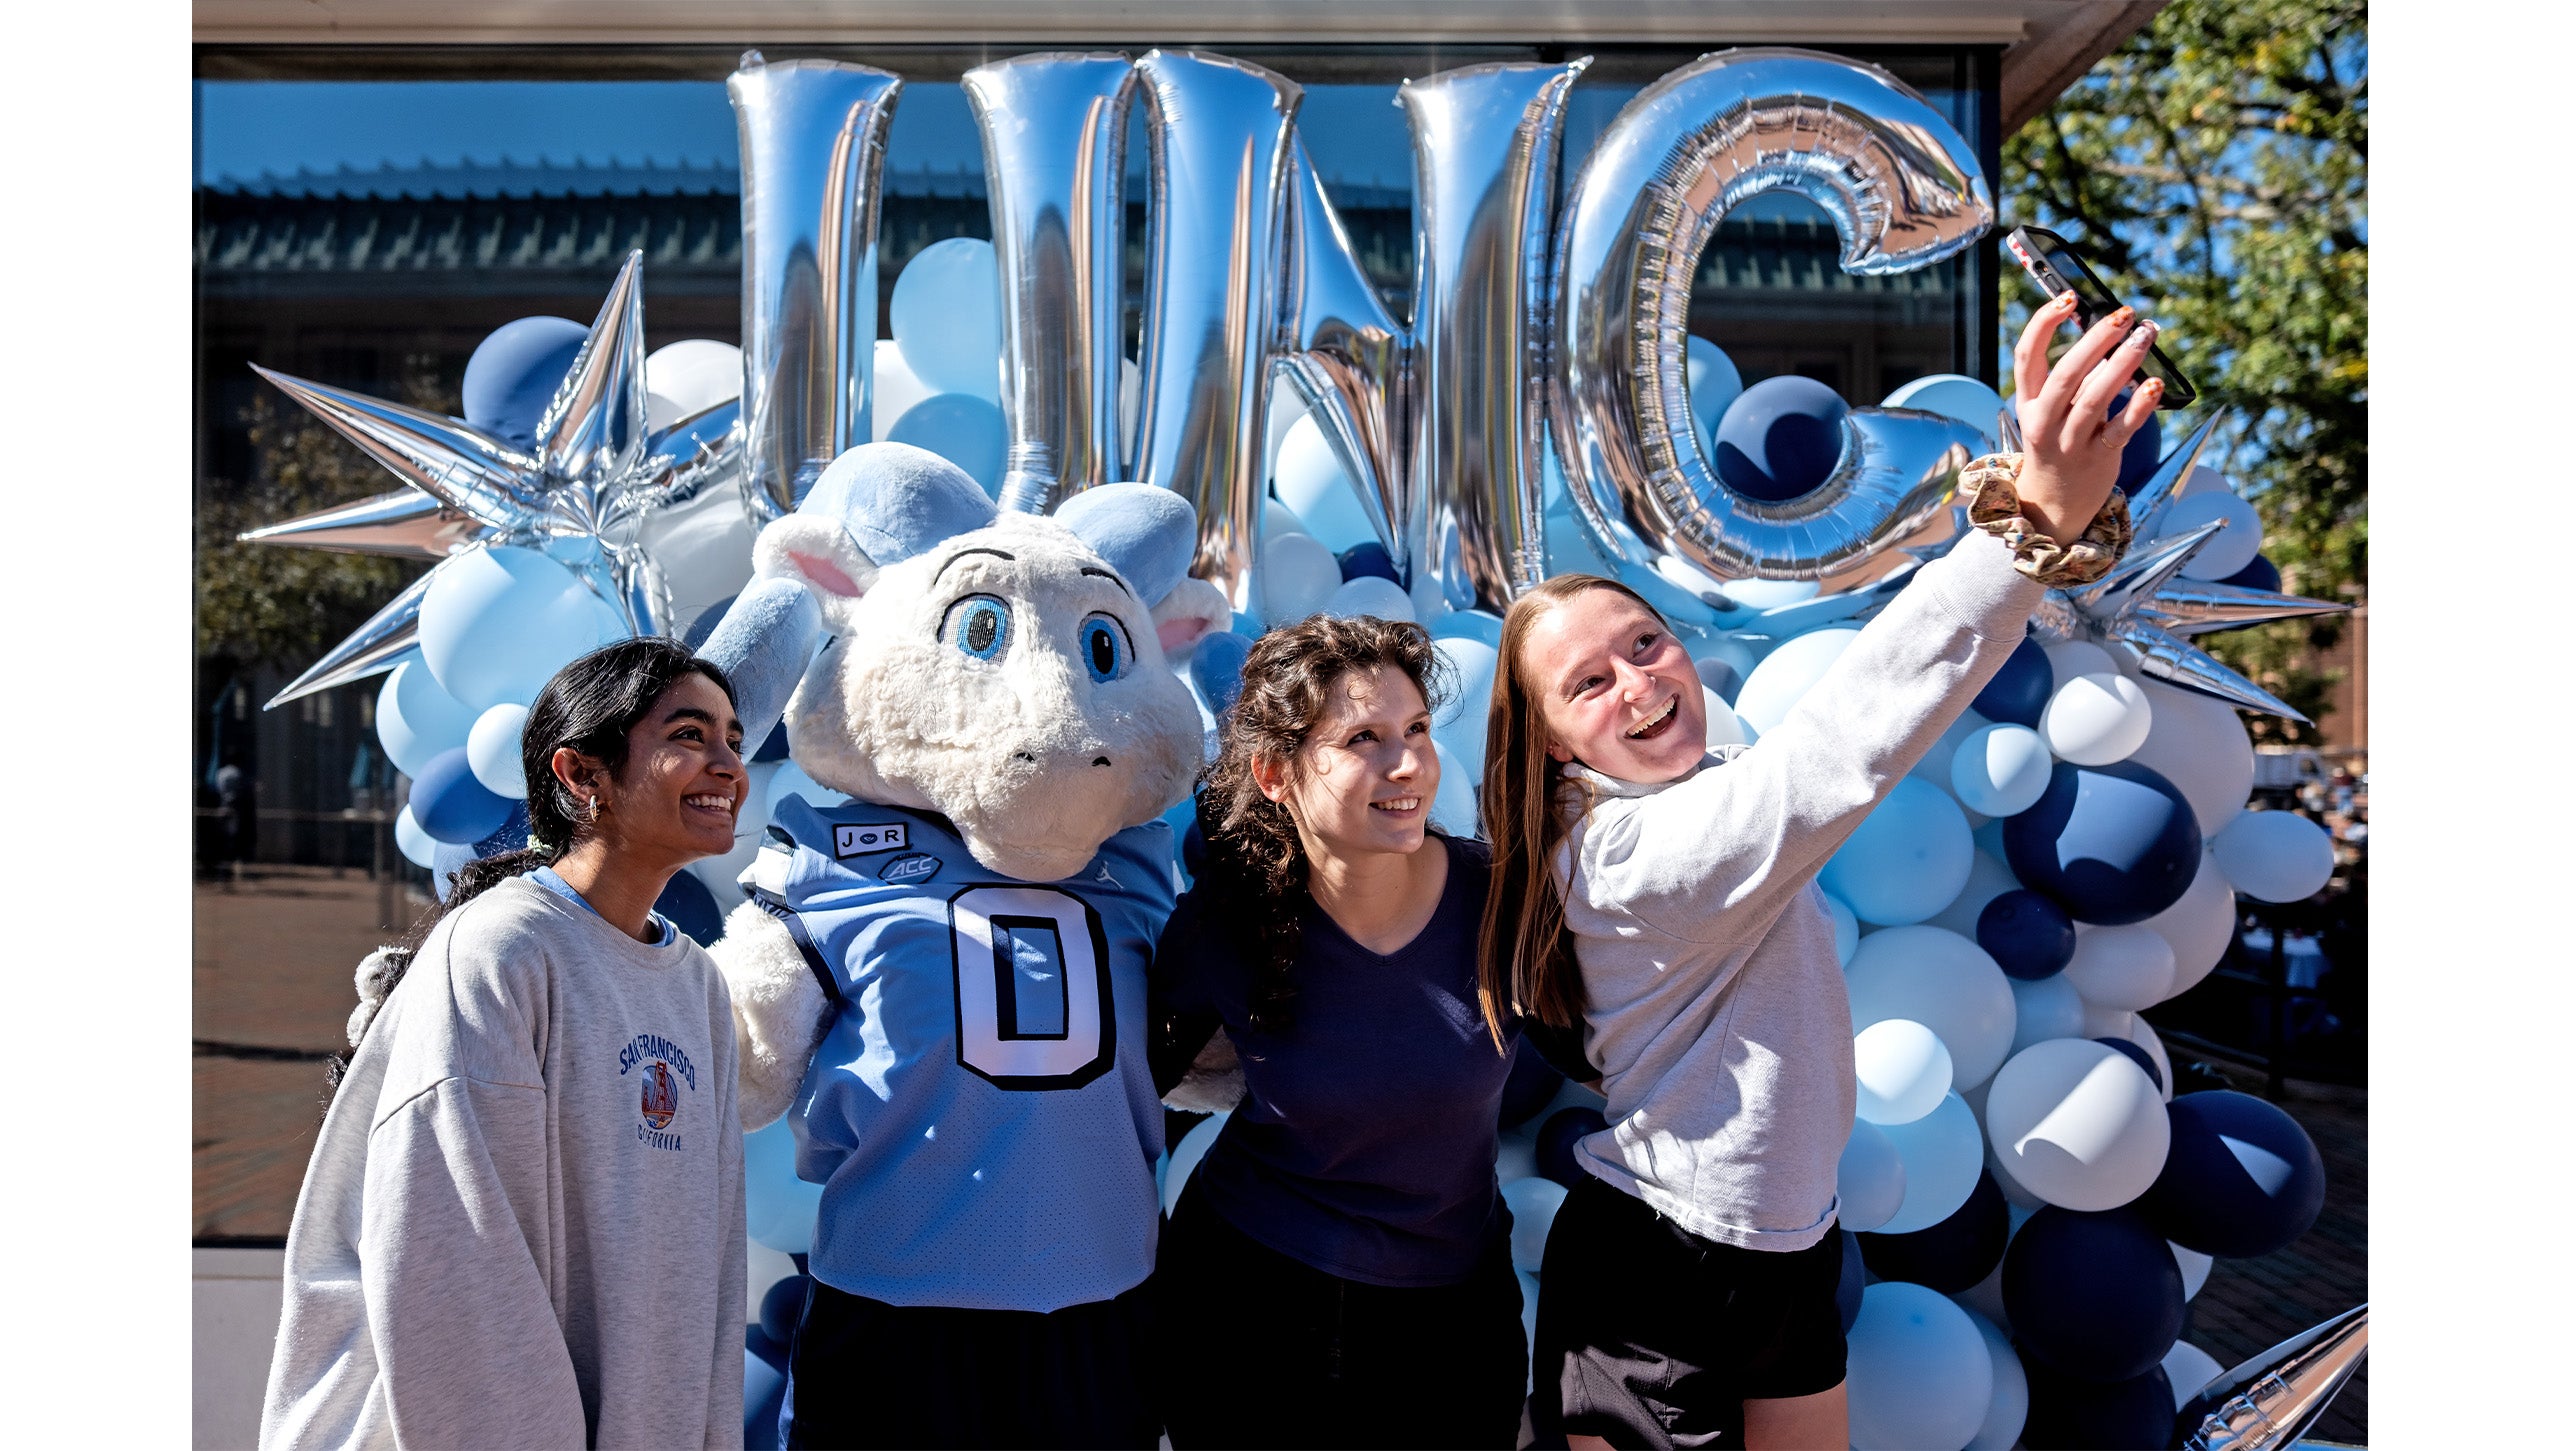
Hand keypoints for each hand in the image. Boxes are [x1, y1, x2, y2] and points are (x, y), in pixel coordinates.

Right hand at [2009, 291, 2165, 540]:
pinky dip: (2139, 405)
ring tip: (2146, 334)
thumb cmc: (2057, 443)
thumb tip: (2107, 332)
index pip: (2027, 355)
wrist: (2053, 503)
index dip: (2044, 323)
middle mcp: (2044, 421)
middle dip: (2096, 339)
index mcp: (2029, 401)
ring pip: (2095, 397)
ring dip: (2123, 362)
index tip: (2068, 297)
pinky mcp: (2099, 458)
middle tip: (2124, 313)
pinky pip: (2121, 429)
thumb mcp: (2050, 410)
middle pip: (2066, 374)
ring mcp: (2070, 442)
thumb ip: (2072, 375)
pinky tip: (2155, 383)